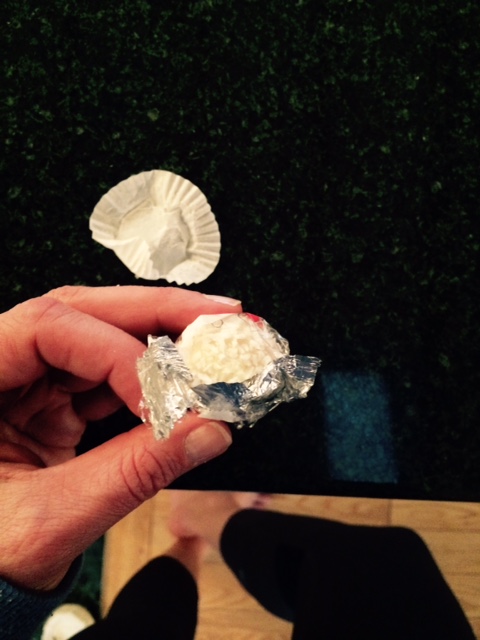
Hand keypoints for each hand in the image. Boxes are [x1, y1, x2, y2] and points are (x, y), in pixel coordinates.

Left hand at [0, 286, 240, 590]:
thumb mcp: (53, 519)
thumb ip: (134, 472)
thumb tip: (208, 431)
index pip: (47, 327)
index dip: (113, 351)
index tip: (158, 398)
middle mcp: (0, 366)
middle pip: (82, 313)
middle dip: (155, 312)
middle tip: (216, 315)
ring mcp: (29, 380)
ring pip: (103, 334)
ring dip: (162, 338)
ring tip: (213, 340)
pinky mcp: (55, 398)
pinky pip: (110, 371)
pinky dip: (153, 375)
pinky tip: (187, 376)